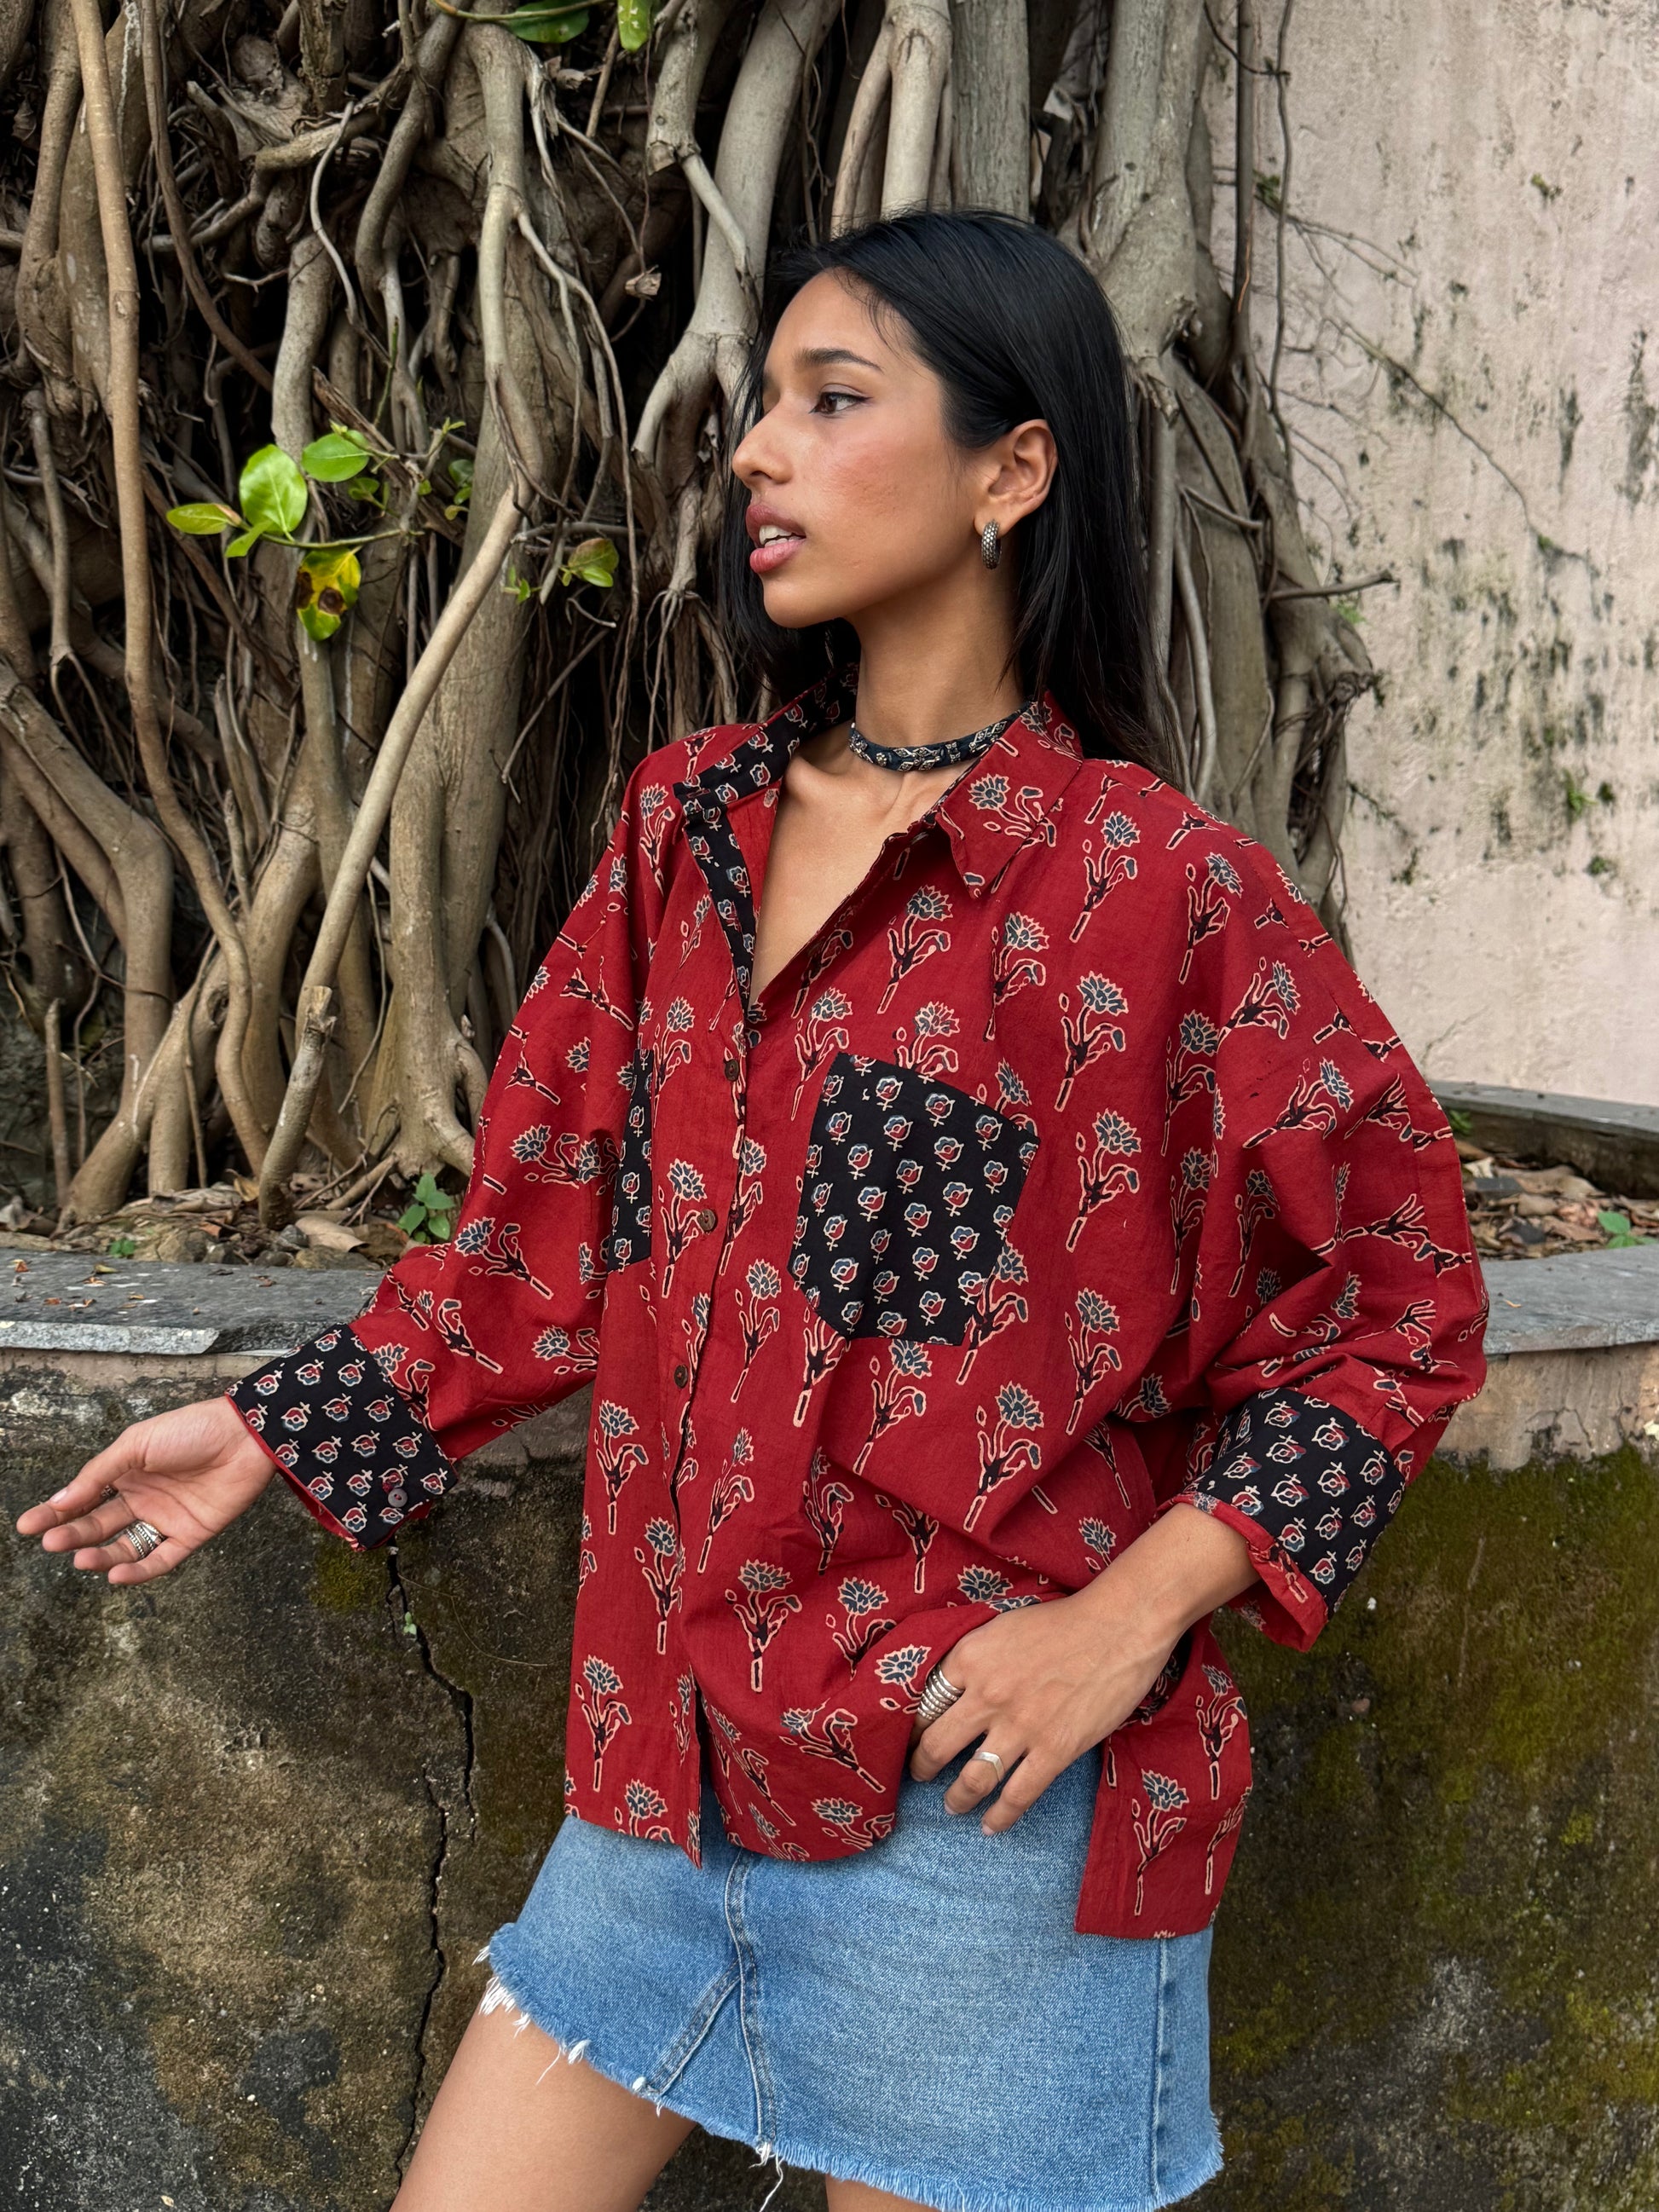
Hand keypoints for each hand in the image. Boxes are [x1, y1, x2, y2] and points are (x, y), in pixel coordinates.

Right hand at [14, 1395, 278, 1584]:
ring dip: (102, 1555)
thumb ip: (100, 1474)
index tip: (27, 1526)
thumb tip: (60, 1500)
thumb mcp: (137, 1444)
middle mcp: (142, 1499)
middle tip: (51, 1542)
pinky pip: (161, 1559)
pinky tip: (116, 1574)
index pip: (83, 1499)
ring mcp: (166, 1518)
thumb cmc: (191, 1430)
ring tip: (81, 1559)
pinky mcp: (192, 1534)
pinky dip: (139, 1570)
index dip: (56, 1513)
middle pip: (99, 1524)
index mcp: (126, 1474)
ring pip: (125, 1546)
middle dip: (73, 1535)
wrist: (244, 1434)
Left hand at [907, 1501, 1258, 1831]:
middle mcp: (987, 1695)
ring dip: (956, 1798)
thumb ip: (975, 1658)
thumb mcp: (1002, 1627)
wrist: (1119, 1627)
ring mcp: (1020, 1727)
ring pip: (973, 1779)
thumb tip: (953, 1688)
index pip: (925, 1703)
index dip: (913, 1727)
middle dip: (921, 1767)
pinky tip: (990, 1827)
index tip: (910, 1739)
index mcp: (969, 1658)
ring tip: (951, 1806)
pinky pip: (1017, 1795)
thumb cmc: (1063, 1620)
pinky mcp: (1054, 1750)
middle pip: (937, 1745)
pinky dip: (1000, 1817)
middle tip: (919, 1776)